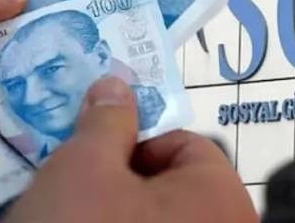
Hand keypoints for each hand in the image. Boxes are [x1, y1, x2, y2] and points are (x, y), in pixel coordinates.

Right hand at [5, 77, 256, 222]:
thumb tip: (118, 84)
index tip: (92, 159)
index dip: (133, 144)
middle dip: (122, 183)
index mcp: (219, 194)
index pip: (184, 146)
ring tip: (75, 220)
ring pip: (160, 221)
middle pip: (172, 188)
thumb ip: (106, 121)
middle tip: (77, 193)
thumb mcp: (83, 168)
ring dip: (118, 214)